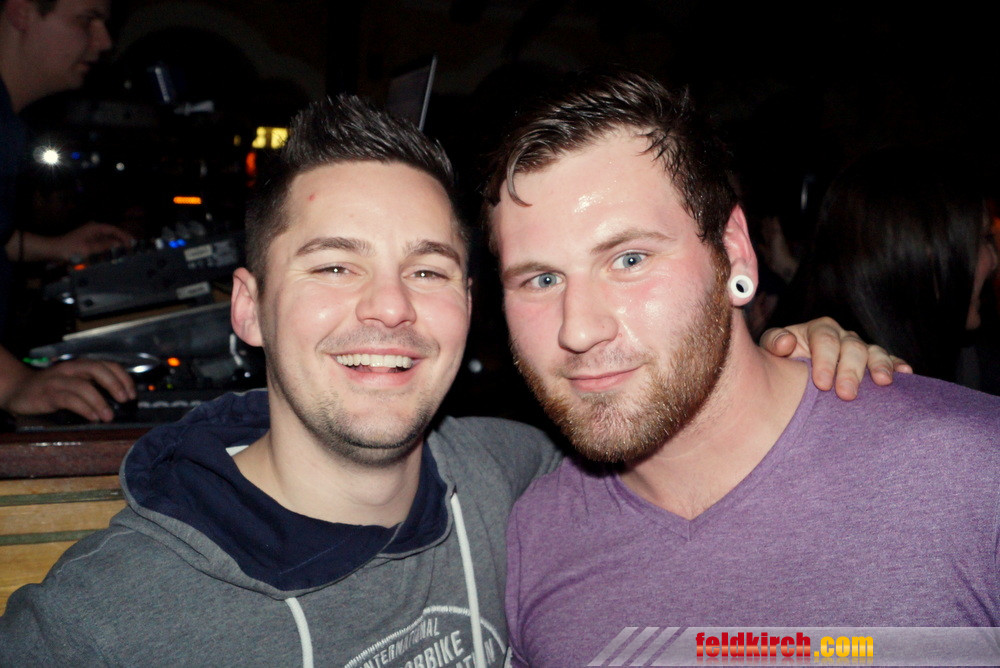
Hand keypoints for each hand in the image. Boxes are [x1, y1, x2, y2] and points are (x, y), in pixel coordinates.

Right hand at [1, 359, 135, 421]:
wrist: (18, 389)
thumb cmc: (52, 387)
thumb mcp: (75, 382)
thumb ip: (94, 386)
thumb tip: (119, 399)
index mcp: (81, 365)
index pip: (108, 365)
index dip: (123, 378)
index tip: (132, 394)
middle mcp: (71, 369)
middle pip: (97, 369)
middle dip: (115, 384)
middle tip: (125, 400)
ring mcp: (58, 380)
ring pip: (83, 386)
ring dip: (100, 402)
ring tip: (109, 416)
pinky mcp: (47, 394)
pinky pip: (68, 399)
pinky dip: (84, 408)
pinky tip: (93, 417)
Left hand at [53, 222, 133, 261]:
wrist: (53, 250)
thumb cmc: (70, 249)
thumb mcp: (89, 248)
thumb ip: (105, 245)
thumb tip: (120, 244)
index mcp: (95, 228)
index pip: (114, 229)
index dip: (124, 236)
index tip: (132, 243)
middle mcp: (94, 229)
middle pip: (112, 233)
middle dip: (122, 239)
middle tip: (132, 248)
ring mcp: (91, 235)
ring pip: (108, 238)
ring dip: (116, 244)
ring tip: (126, 251)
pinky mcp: (88, 241)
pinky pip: (102, 243)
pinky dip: (109, 247)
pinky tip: (114, 253)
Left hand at [760, 316, 911, 399]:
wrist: (793, 375)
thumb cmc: (782, 363)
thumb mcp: (771, 351)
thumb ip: (774, 343)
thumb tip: (787, 342)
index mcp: (817, 330)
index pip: (824, 339)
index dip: (824, 360)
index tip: (821, 384)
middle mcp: (842, 337)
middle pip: (852, 347)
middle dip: (850, 371)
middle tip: (846, 394)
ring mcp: (860, 350)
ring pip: (873, 352)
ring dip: (879, 366)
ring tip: (882, 382)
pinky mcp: (873, 363)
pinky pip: (890, 361)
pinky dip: (897, 366)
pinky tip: (906, 374)